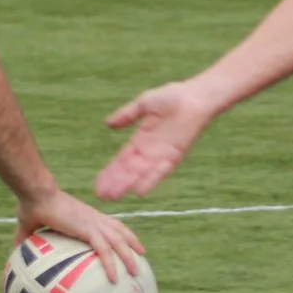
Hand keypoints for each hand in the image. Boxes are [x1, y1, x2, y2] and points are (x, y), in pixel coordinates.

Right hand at [17, 187, 145, 282]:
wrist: (36, 194)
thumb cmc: (31, 205)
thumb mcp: (28, 225)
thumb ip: (24, 237)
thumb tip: (13, 251)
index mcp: (85, 216)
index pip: (108, 222)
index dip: (118, 231)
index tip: (126, 242)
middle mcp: (94, 218)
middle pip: (120, 230)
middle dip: (133, 243)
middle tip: (142, 256)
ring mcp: (93, 223)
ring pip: (119, 241)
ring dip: (129, 256)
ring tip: (136, 272)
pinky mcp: (89, 229)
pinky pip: (105, 250)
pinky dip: (111, 265)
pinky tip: (114, 279)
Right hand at [95, 79, 215, 200]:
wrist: (195, 97)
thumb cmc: (172, 96)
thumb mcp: (143, 104)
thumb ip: (126, 114)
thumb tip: (107, 123)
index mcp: (140, 141)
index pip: (121, 161)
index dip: (110, 173)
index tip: (98, 185)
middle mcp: (150, 152)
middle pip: (129, 171)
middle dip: (116, 183)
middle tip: (102, 196)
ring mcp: (162, 155)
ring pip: (142, 174)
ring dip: (128, 185)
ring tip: (115, 196)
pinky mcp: (175, 156)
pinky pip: (161, 171)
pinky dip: (151, 180)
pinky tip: (139, 191)